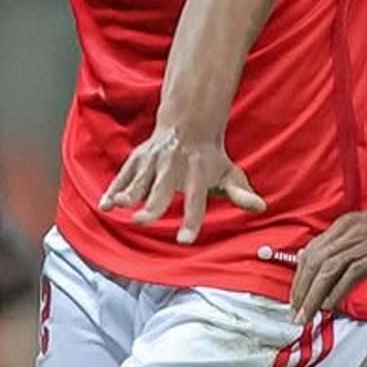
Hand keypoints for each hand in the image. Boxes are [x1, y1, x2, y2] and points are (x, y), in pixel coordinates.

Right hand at [102, 122, 263, 243]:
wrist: (189, 125)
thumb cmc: (211, 159)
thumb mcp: (229, 174)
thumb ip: (241, 193)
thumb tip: (261, 207)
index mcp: (198, 175)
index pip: (197, 202)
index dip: (192, 221)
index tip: (185, 240)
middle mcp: (174, 168)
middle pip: (163, 190)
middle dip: (153, 205)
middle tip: (142, 220)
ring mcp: (154, 162)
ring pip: (139, 179)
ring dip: (127, 192)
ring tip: (116, 205)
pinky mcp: (138, 159)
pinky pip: (123, 174)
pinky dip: (113, 188)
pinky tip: (104, 204)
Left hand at [269, 208, 366, 318]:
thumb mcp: (365, 233)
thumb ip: (340, 246)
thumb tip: (314, 261)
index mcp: (345, 224)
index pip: (311, 251)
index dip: (299, 277)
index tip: (297, 296)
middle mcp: (350, 231)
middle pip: (314, 261)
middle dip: (301, 289)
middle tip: (297, 311)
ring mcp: (363, 243)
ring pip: (327, 270)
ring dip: (314, 296)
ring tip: (308, 314)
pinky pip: (349, 275)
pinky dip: (336, 291)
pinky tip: (331, 305)